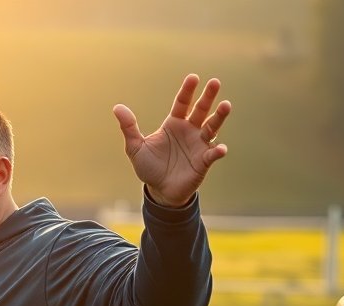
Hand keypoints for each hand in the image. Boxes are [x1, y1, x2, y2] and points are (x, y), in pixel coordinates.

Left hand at [113, 74, 230, 206]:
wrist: (159, 190)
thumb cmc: (149, 167)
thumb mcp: (135, 147)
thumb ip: (129, 128)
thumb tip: (117, 107)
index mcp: (174, 124)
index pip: (182, 103)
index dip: (187, 91)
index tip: (193, 77)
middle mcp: (190, 130)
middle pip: (201, 110)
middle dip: (208, 97)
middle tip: (215, 82)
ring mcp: (199, 145)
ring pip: (212, 127)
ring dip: (219, 117)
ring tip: (226, 105)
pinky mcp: (204, 161)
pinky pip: (212, 154)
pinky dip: (217, 151)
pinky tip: (220, 149)